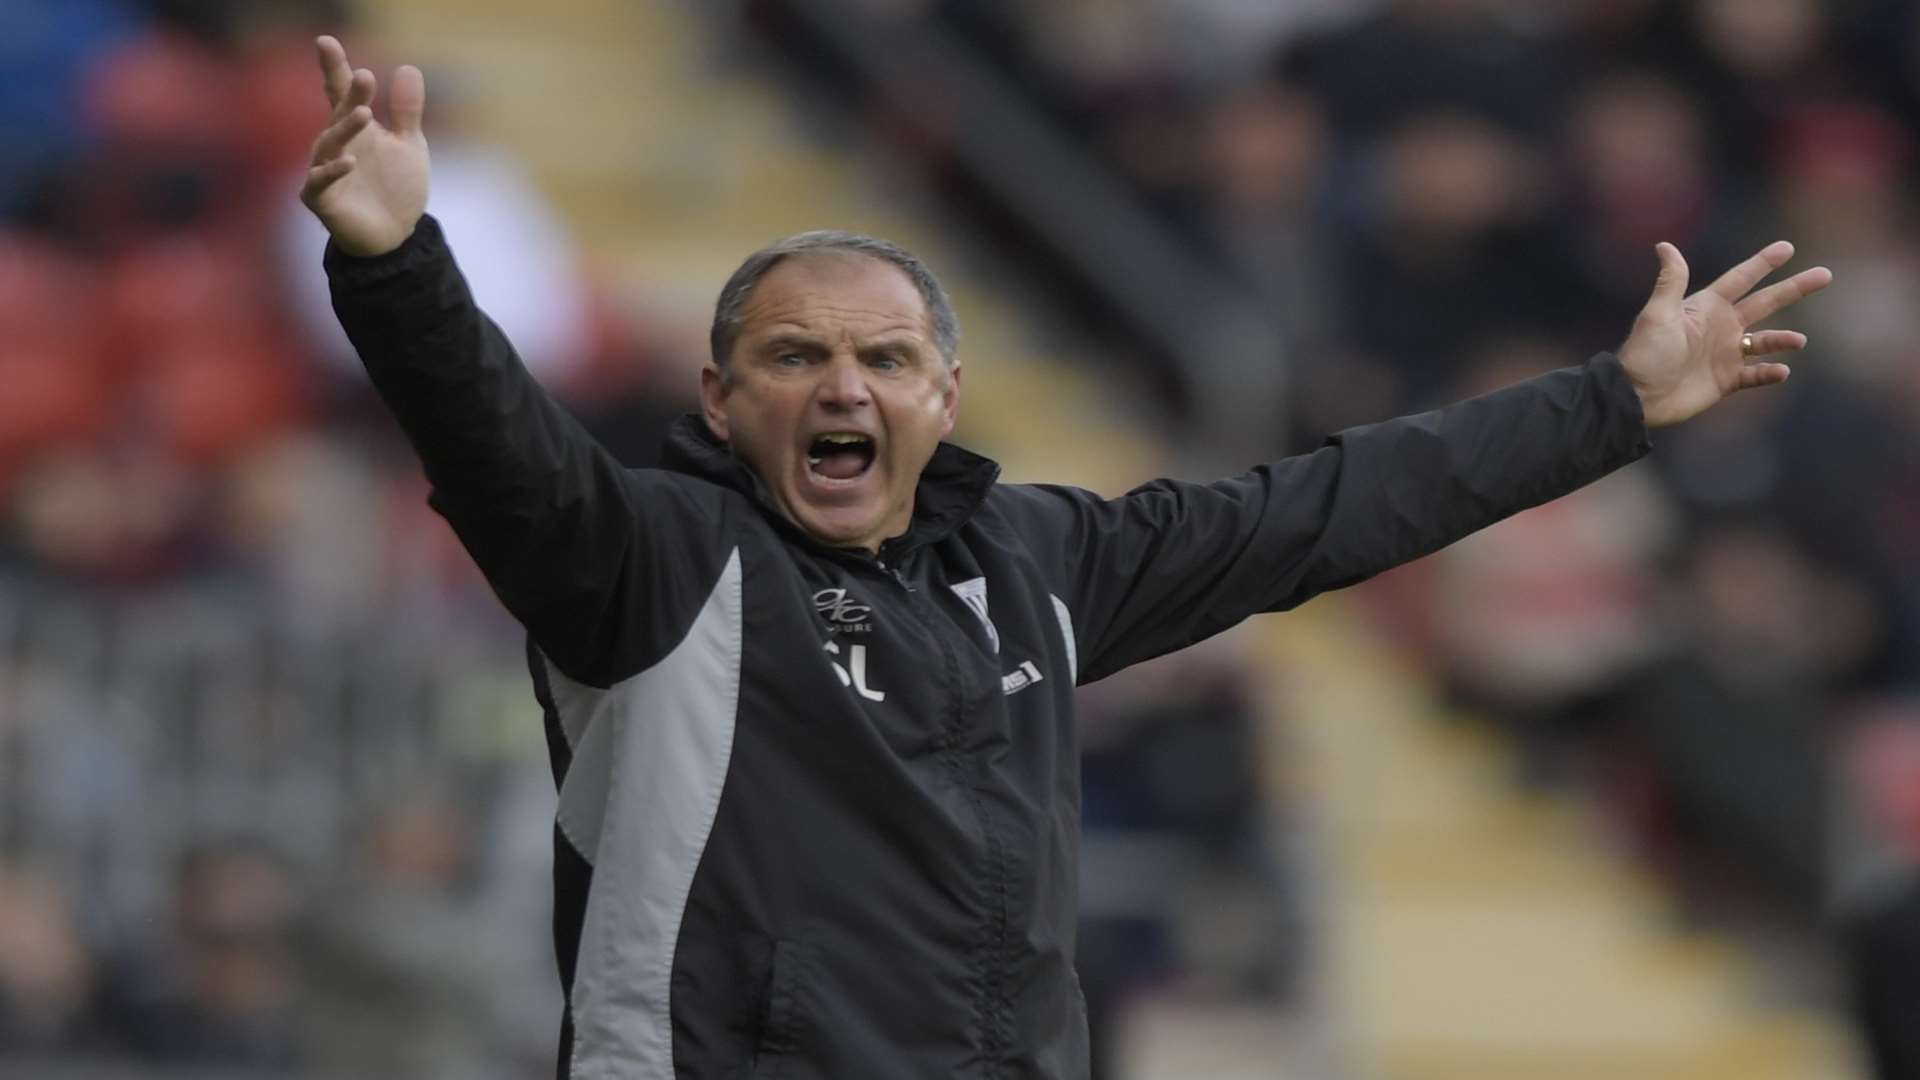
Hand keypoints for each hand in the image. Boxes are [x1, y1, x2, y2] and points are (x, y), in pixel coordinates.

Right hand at [300, 35, 429, 257]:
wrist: (395, 234)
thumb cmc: (396, 186)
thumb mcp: (409, 145)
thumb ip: (406, 110)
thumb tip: (408, 66)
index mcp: (353, 127)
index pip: (341, 92)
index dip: (334, 67)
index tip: (326, 41)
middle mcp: (334, 144)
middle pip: (338, 113)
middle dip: (349, 95)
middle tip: (364, 76)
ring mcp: (324, 170)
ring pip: (328, 144)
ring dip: (345, 128)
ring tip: (364, 113)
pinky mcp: (321, 199)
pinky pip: (320, 182)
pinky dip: (332, 171)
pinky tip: (349, 161)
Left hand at [1617, 241, 1831, 427]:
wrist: (1637, 397)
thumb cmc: (1645, 353)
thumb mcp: (1658, 314)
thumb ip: (1670, 281)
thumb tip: (1664, 245)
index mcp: (1707, 307)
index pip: (1741, 279)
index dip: (1763, 263)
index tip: (1787, 248)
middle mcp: (1721, 327)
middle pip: (1765, 303)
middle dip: (1793, 288)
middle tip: (1824, 275)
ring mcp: (1725, 354)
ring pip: (1765, 341)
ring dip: (1784, 339)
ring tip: (1799, 341)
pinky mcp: (1725, 380)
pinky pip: (1756, 375)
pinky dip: (1770, 373)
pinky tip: (1781, 371)